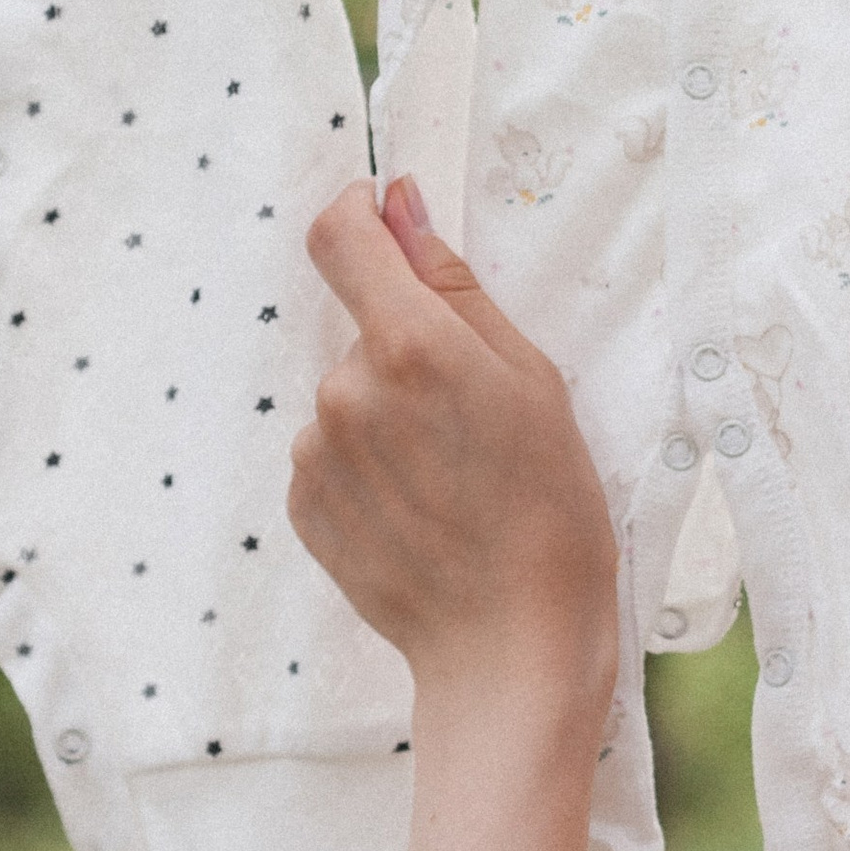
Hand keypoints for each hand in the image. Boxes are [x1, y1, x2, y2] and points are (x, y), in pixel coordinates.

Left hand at [291, 179, 619, 716]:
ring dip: (389, 415)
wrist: (509, 645)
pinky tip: (422, 510)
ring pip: (349, 396)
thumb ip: (454, 285)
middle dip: (406, 349)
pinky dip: (370, 467)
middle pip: (361, 327)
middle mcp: (345, 391)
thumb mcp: (532, 379)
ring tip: (452, 479)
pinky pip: (332, 454)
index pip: (338, 235)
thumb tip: (399, 205)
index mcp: (408, 346)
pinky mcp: (302, 505)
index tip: (383, 219)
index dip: (358, 214)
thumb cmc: (547, 512)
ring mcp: (316, 453)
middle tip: (472, 417)